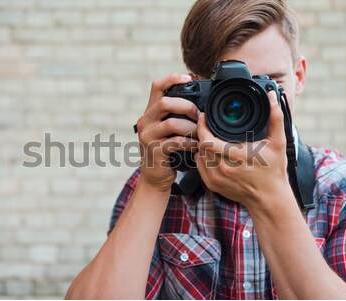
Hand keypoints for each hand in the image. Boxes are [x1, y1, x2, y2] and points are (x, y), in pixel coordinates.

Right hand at [136, 73, 198, 191]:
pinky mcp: (154, 151)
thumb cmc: (167, 151)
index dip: (172, 78)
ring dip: (190, 127)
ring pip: (171, 123)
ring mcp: (147, 136)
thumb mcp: (168, 130)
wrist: (155, 177)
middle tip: (198, 115)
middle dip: (186, 106)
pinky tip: (197, 146)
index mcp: (150, 113)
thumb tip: (200, 101)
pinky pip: (176, 142)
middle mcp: (145, 122)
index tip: (189, 78)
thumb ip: (177, 116)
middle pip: (164, 103)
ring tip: (200, 133)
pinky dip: (190, 143)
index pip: (156, 87)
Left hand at [194, 91, 290, 208]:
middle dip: (201, 132)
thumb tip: (271, 97)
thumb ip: (275, 118)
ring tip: (209, 135)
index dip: (202, 126)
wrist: (268, 198)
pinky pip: (199, 165)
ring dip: (201, 144)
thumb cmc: (273, 171)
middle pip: (201, 145)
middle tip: (206, 123)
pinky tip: (210, 151)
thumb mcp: (278, 143)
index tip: (204, 116)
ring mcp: (215, 179)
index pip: (207, 140)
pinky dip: (202, 156)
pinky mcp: (212, 185)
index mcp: (236, 157)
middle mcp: (223, 169)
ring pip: (198, 154)